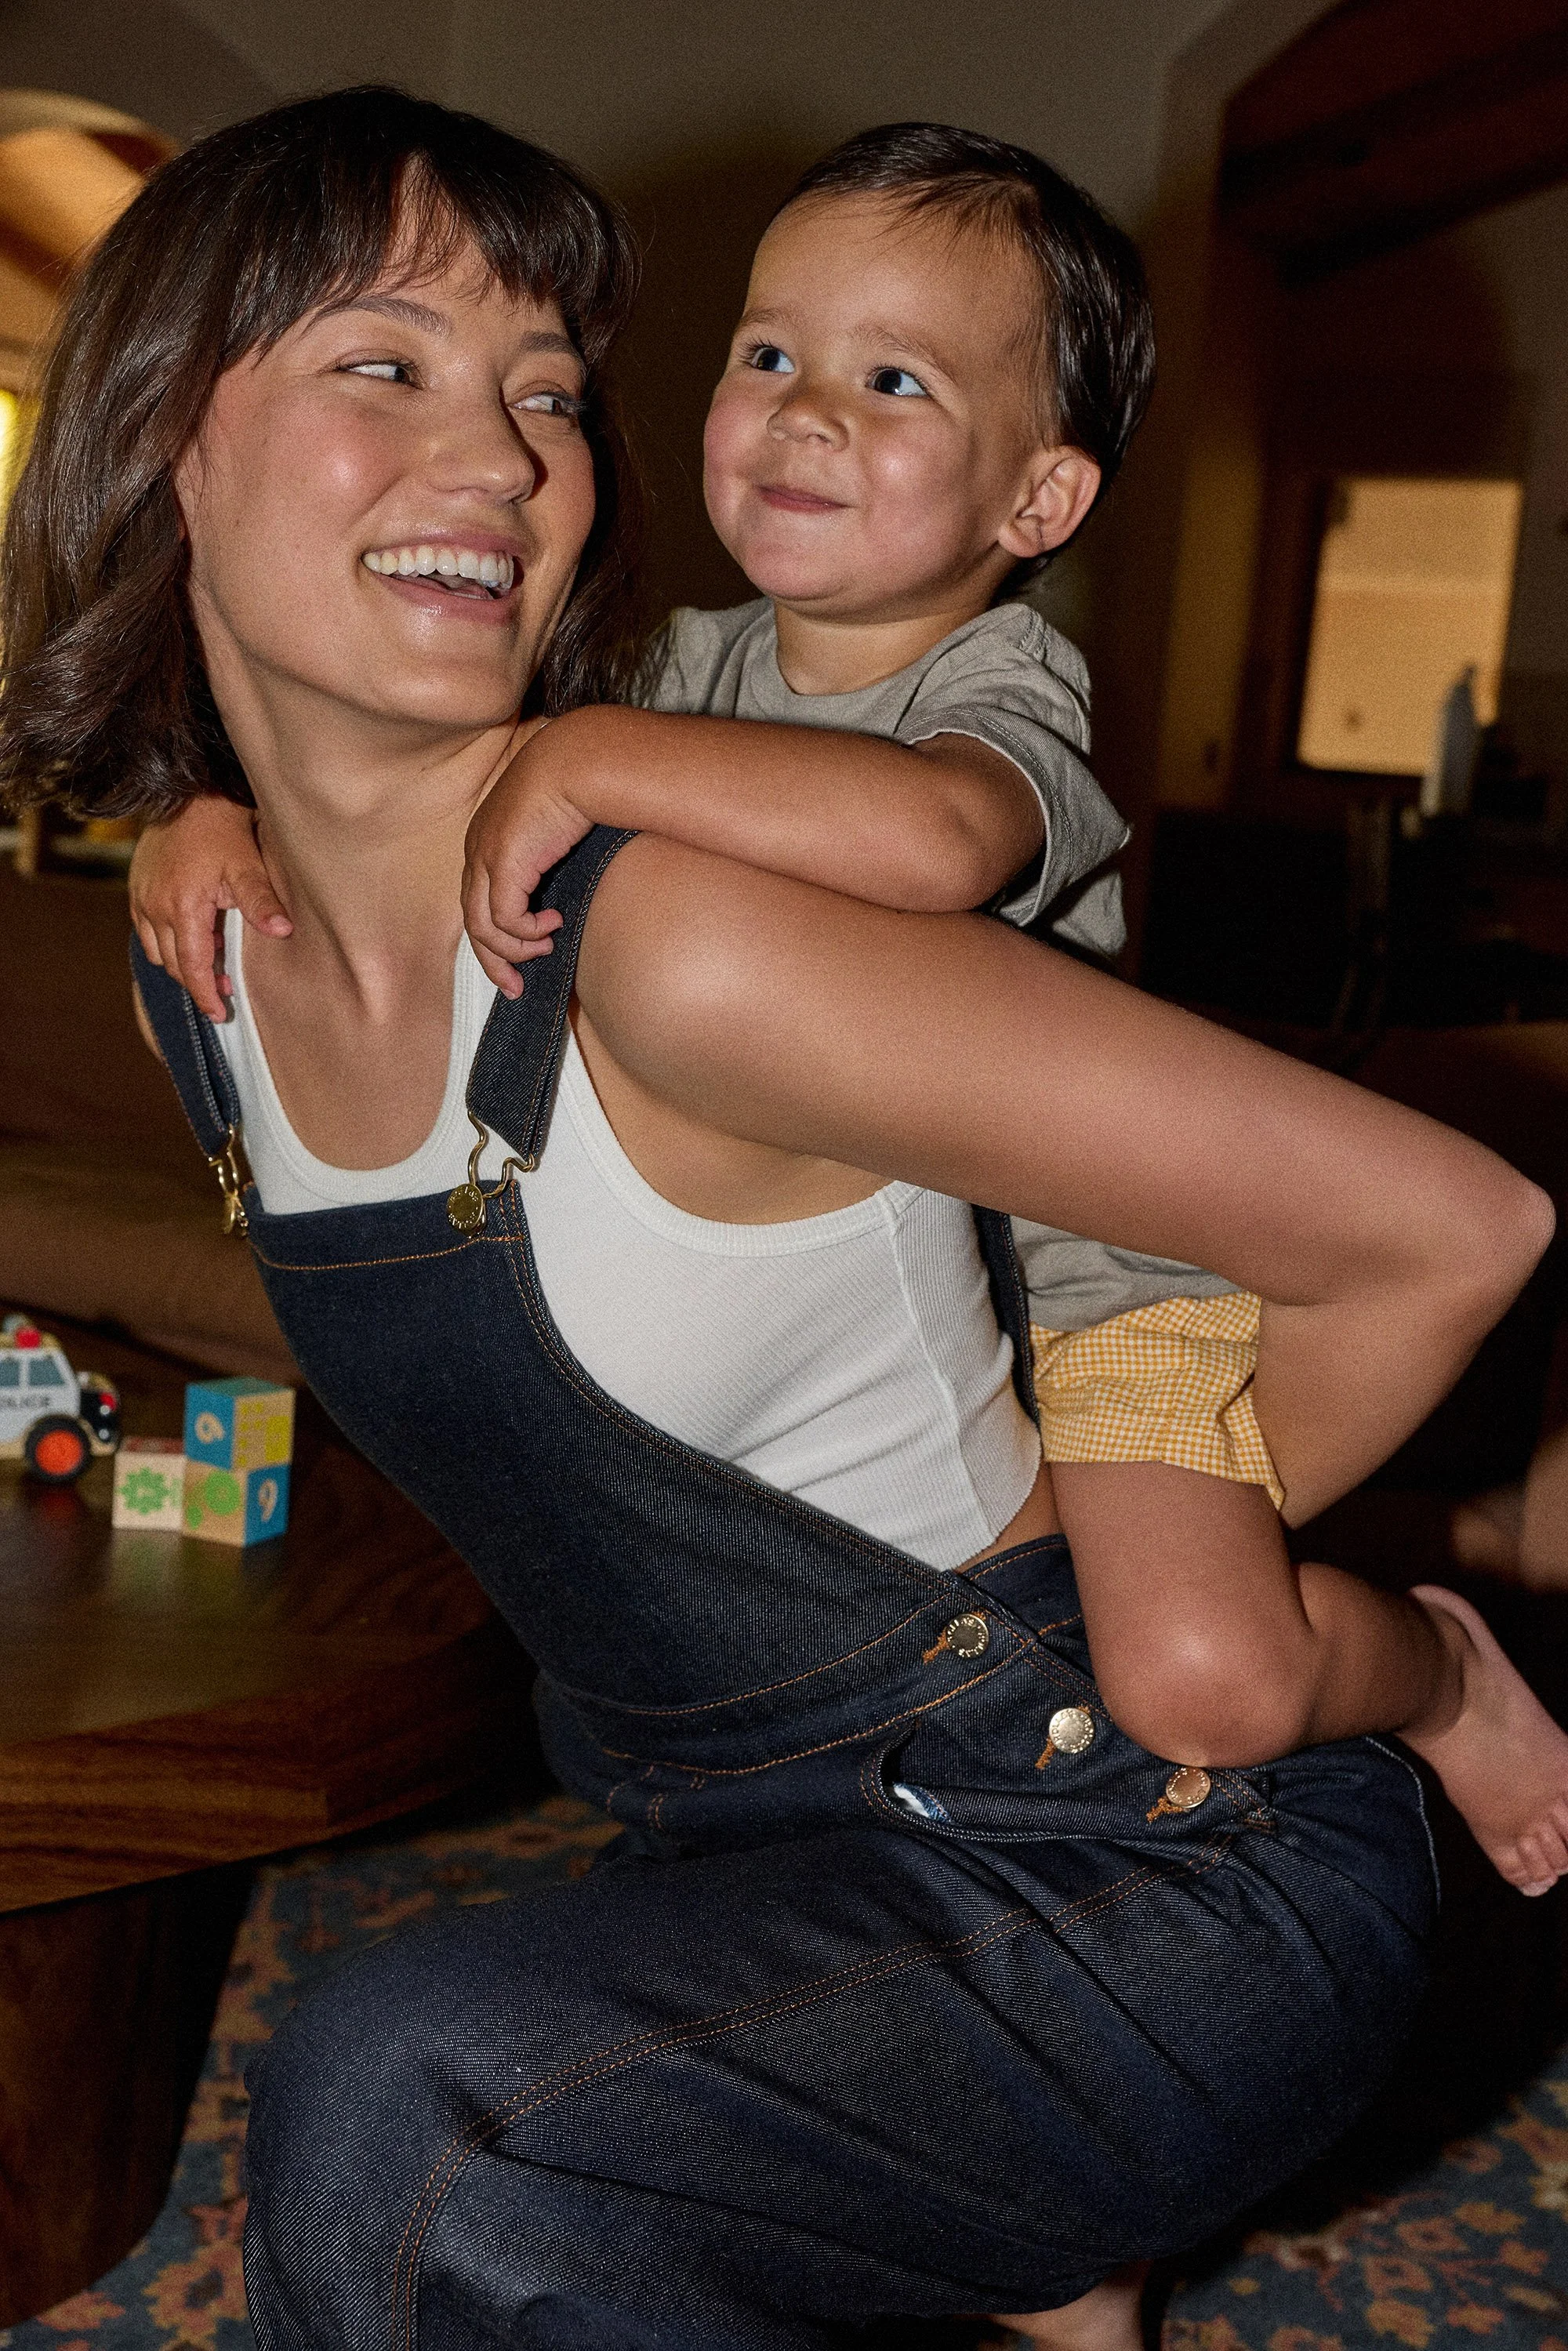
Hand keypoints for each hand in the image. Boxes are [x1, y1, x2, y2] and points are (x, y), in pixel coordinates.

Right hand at [128, 796, 291, 1021]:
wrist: (191, 795)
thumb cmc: (222, 830)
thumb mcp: (248, 866)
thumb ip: (261, 902)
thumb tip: (283, 931)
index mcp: (182, 907)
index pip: (192, 966)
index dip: (205, 994)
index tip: (220, 1015)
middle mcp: (154, 906)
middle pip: (173, 964)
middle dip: (197, 982)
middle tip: (224, 989)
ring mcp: (141, 898)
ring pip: (155, 951)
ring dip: (181, 962)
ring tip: (211, 961)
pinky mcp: (136, 889)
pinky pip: (145, 931)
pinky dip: (165, 943)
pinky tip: (190, 937)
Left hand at [463, 722, 590, 996]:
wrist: (583, 759)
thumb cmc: (581, 784)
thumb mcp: (558, 827)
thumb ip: (551, 857)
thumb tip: (564, 889)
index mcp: (486, 837)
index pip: (478, 898)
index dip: (496, 933)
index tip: (521, 955)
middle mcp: (477, 848)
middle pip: (472, 920)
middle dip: (494, 959)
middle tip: (516, 985)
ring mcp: (485, 856)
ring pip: (482, 926)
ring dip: (514, 948)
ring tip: (545, 946)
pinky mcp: (503, 864)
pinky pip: (504, 918)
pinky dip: (526, 931)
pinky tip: (552, 925)